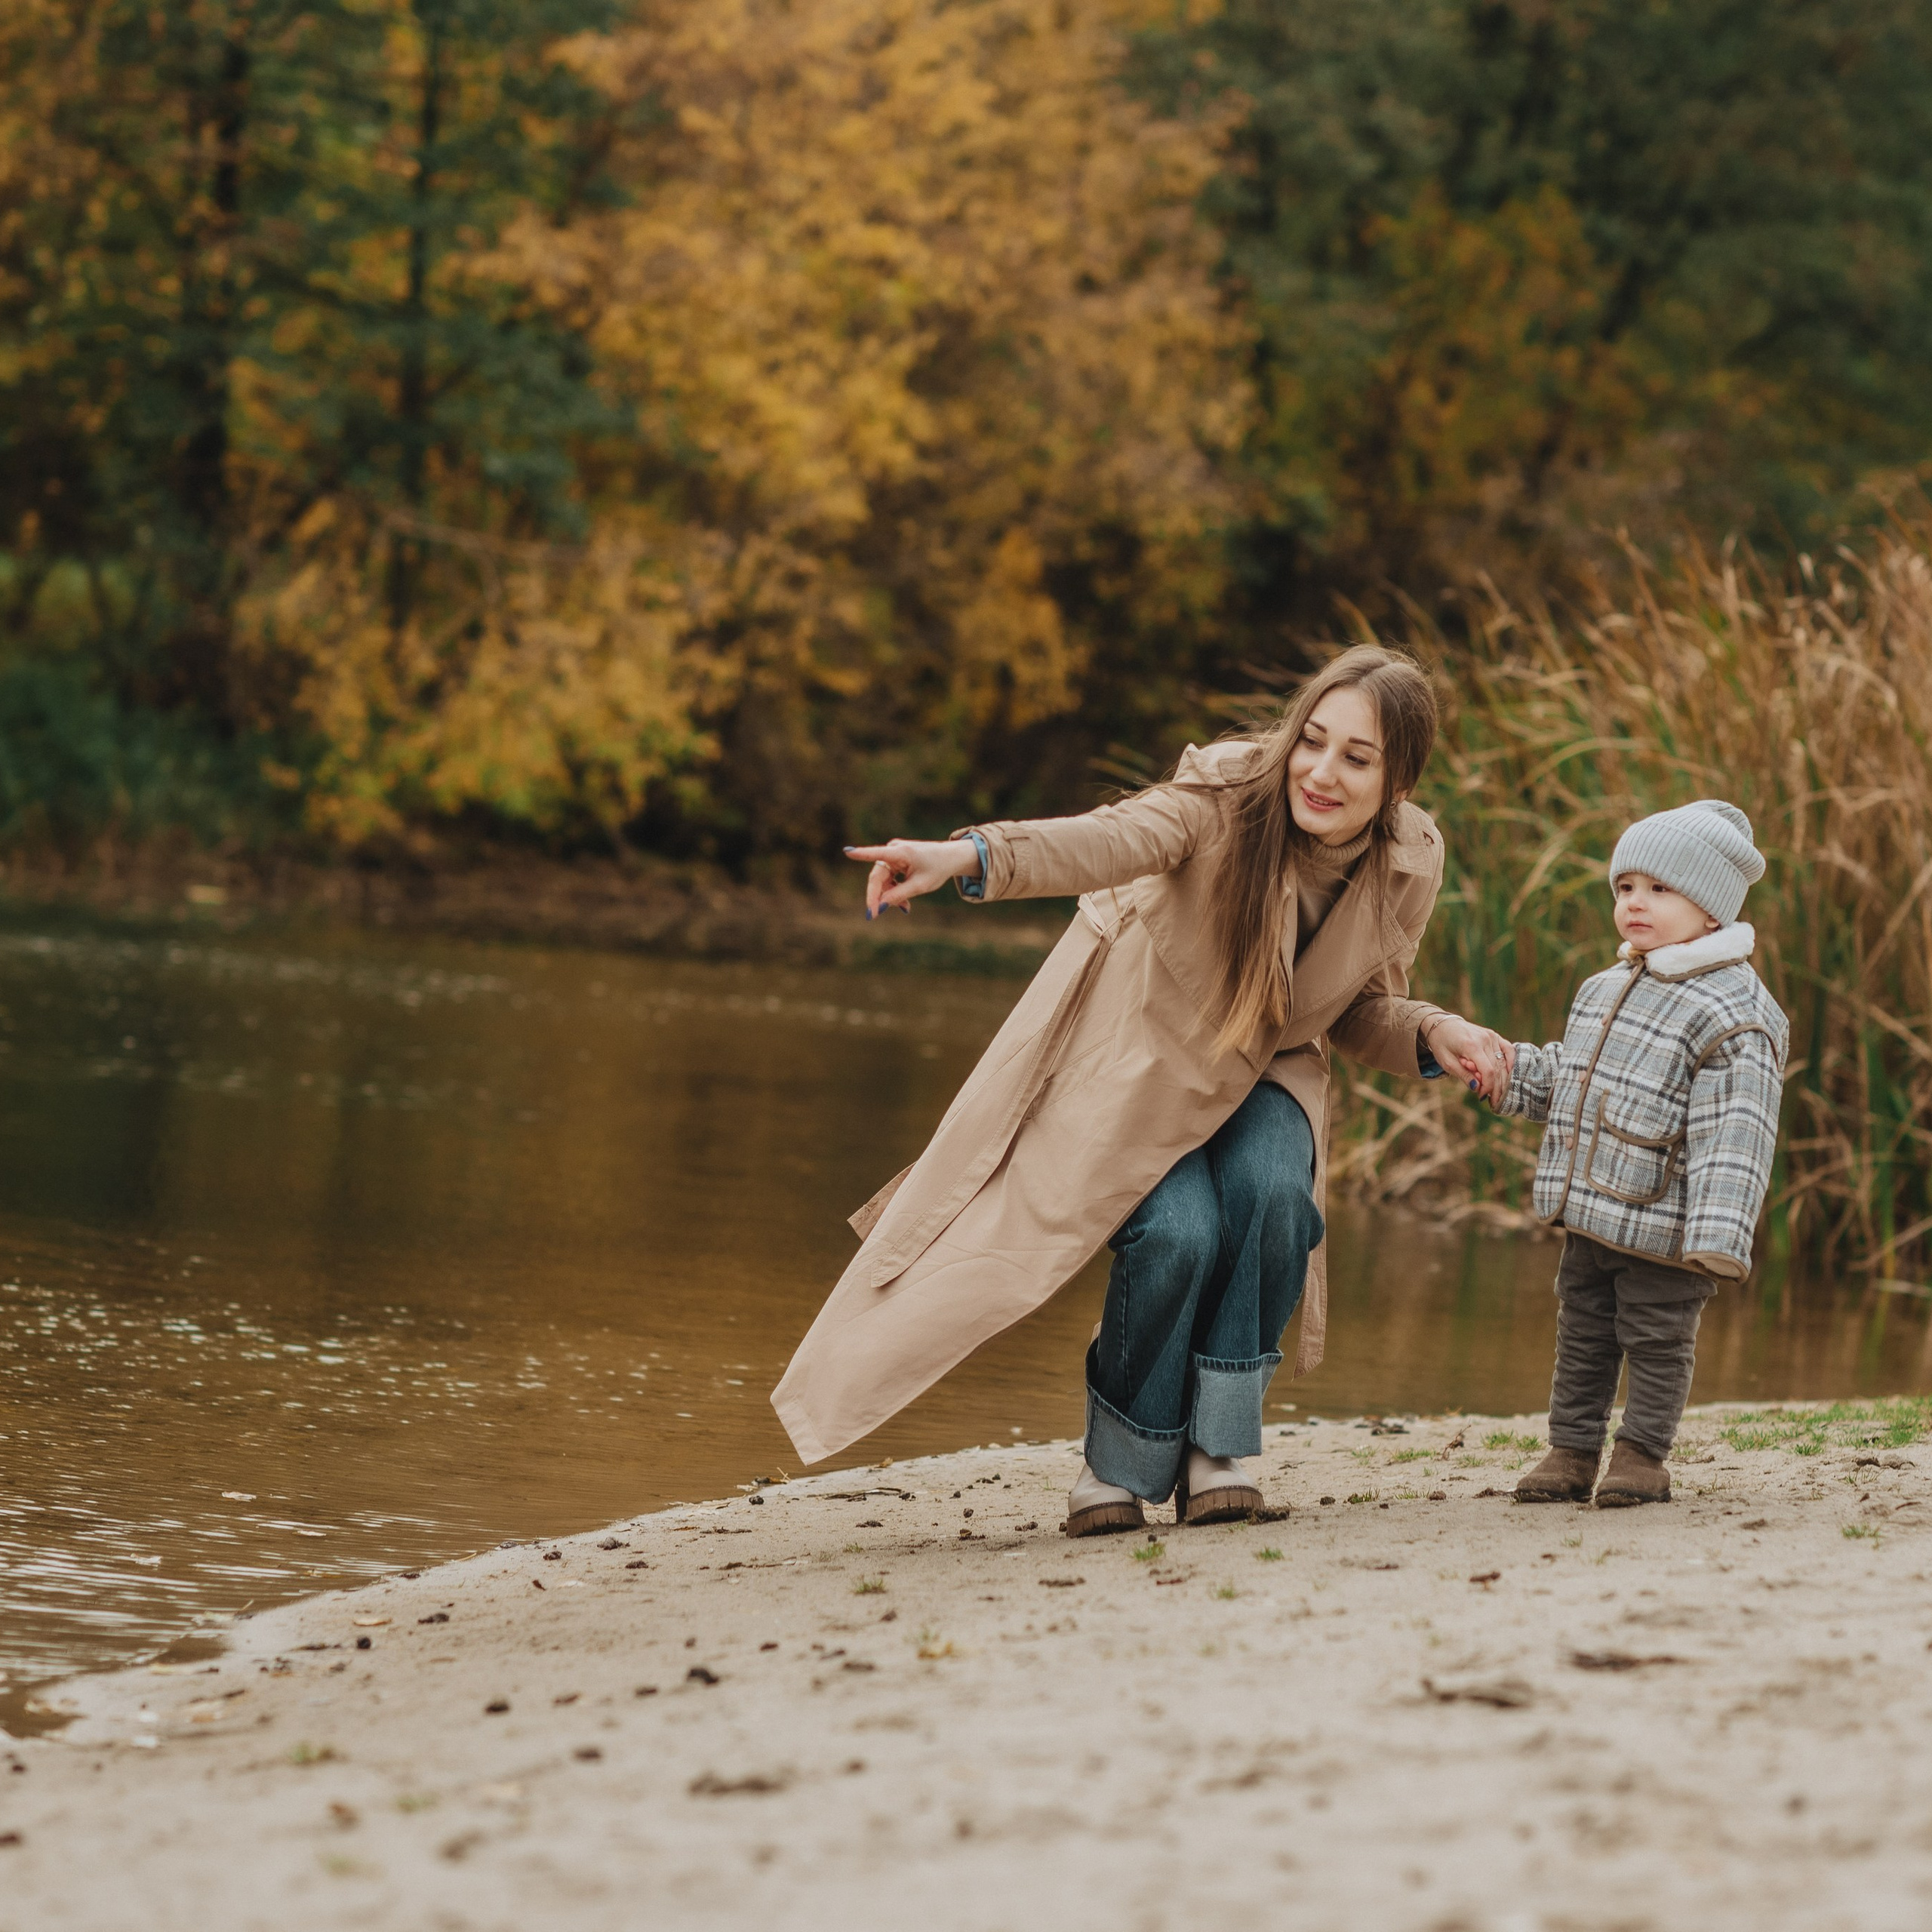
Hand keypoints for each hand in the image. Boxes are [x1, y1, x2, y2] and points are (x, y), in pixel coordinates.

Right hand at [844, 838, 980, 916]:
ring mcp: (893, 854)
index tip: (847, 852)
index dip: (861, 854)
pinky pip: (888, 879)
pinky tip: (904, 903)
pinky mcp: (894, 860)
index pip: (877, 854)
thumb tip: (880, 904)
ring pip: (882, 880)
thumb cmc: (937, 868)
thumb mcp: (920, 886)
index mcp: (901, 852)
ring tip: (905, 908)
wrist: (950, 858)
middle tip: (874, 915)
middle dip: (878, 896)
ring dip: (889, 895)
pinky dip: (894, 891)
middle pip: (877, 876)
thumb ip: (899, 895)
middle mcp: (893, 850)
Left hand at [1423, 1012, 1515, 1105]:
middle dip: (1496, 1088)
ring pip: (1503, 1062)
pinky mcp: (1494, 1035)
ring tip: (1499, 1093)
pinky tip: (1510, 1074)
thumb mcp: (1447, 1062)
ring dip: (1503, 1079)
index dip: (1488, 1087)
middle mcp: (1484, 1039)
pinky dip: (1511, 1062)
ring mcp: (1491, 1036)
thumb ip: (1464, 1075)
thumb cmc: (1442, 1044)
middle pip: (1497, 1069)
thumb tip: (1477, 1088)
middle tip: (1494, 1102)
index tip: (1482, 1097)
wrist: (1442, 1024)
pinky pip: (1508, 1049)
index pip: (1488, 1071)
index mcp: (1471, 1046)